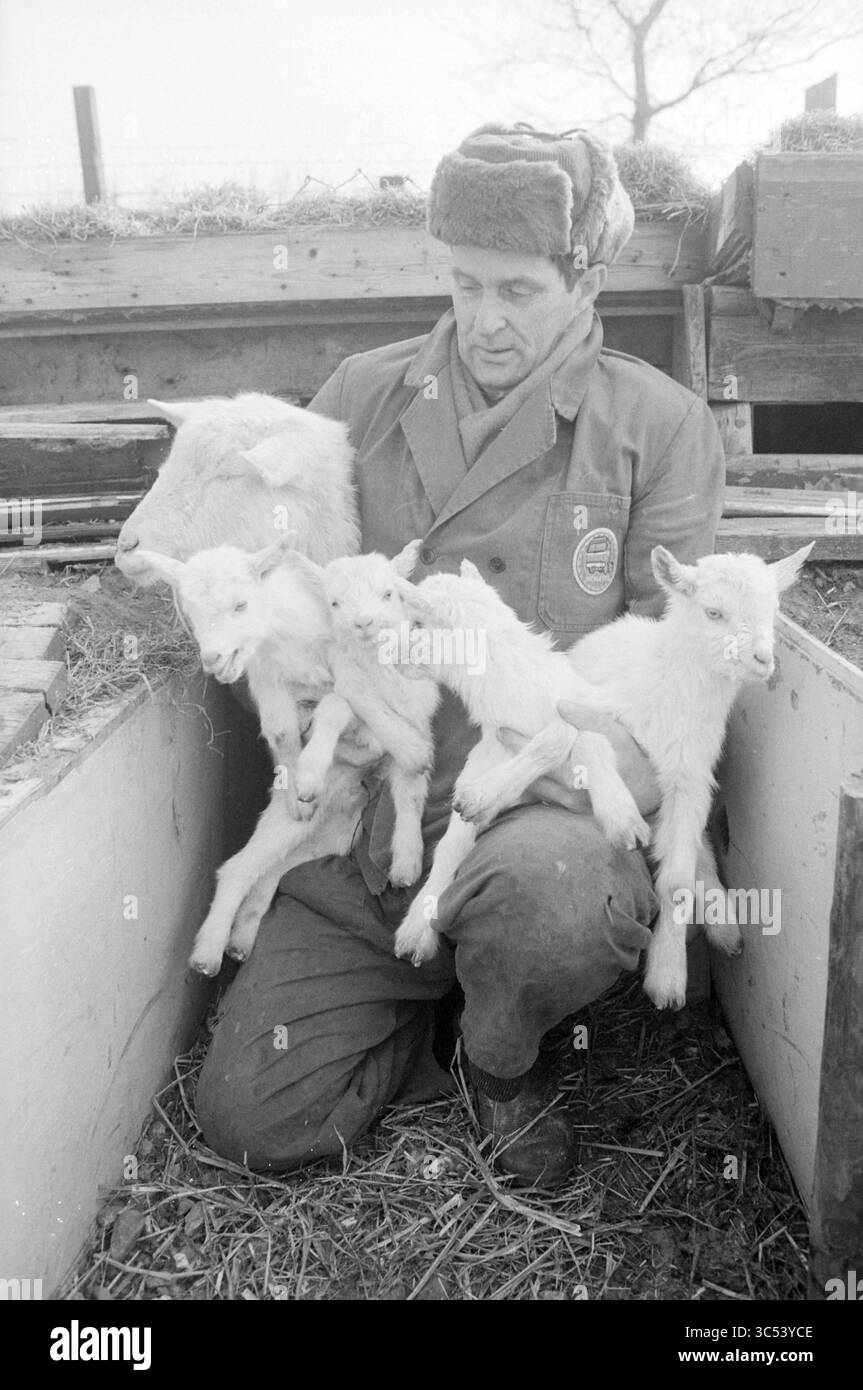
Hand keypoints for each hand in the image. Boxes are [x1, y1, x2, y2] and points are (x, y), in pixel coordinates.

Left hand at [497, 700, 660, 817]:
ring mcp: (571, 805)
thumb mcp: (617, 733)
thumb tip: (560, 704)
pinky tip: (529, 767)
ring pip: (537, 787)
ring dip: (523, 770)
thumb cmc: (634, 758)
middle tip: (498, 736)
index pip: (540, 757)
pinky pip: (548, 795)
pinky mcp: (574, 810)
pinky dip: (537, 780)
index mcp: (577, 774)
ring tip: (510, 752)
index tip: (499, 730)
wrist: (653, 791)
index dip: (519, 742)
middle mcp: (570, 794)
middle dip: (516, 757)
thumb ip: (589, 718)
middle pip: (532, 776)